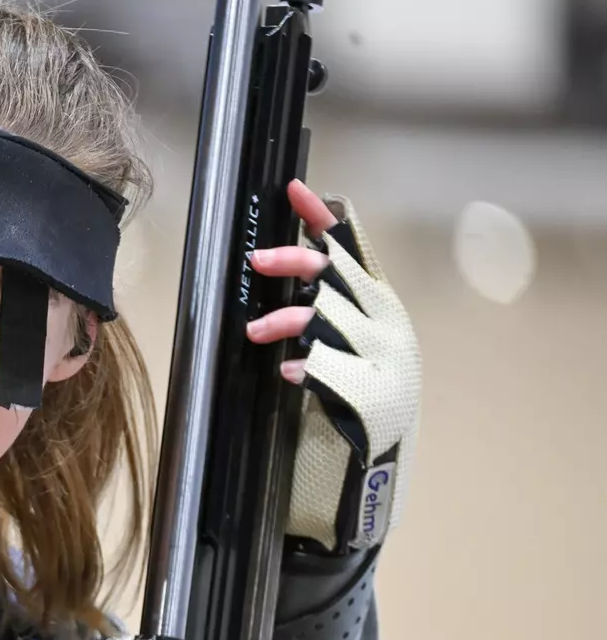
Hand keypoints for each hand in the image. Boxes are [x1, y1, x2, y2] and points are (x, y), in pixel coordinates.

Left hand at [243, 179, 422, 553]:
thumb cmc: (362, 384)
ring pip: (325, 320)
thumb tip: (288, 262)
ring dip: (284, 321)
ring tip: (255, 330)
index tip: (294, 190)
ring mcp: (380, 356)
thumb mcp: (352, 333)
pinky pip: (328, 370)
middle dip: (292, 264)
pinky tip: (288, 371)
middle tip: (256, 262)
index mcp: (378, 301)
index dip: (322, 218)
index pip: (350, 249)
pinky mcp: (369, 392)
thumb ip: (328, 299)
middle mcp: (383, 321)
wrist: (384, 449)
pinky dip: (304, 367)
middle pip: (333, 277)